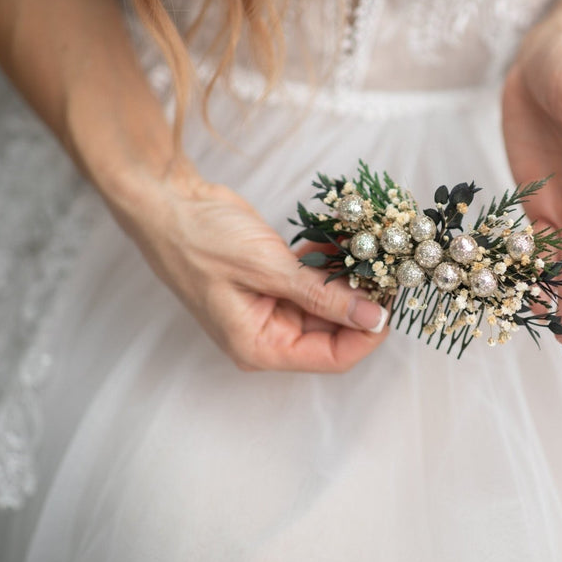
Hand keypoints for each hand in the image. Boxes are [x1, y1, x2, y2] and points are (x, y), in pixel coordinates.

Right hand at [109, 164, 389, 372]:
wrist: (168, 204)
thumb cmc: (200, 241)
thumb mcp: (267, 268)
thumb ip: (323, 294)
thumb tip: (372, 316)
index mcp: (260, 346)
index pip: (332, 357)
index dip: (367, 335)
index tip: (393, 304)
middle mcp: (268, 334)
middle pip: (335, 331)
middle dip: (363, 301)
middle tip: (390, 268)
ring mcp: (272, 308)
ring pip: (329, 303)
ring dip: (350, 278)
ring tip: (370, 250)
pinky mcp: (276, 282)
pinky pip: (316, 281)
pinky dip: (331, 263)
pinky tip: (342, 241)